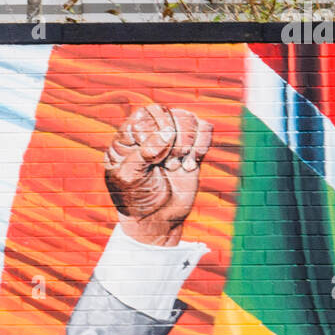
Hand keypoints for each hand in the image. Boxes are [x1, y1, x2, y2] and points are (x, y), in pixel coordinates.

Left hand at [104, 104, 212, 245]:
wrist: (156, 220)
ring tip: (177, 166)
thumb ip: (142, 153)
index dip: (156, 132)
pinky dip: (202, 145)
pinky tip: (190, 165)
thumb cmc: (135, 199)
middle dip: (173, 139)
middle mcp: (151, 131)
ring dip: (187, 144)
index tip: (153, 159)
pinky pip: (205, 128)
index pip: (148, 113)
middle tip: (167, 163)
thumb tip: (167, 132)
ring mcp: (172, 138)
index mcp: (130, 135)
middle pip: (170, 113)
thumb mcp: (128, 178)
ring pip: (188, 118)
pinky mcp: (192, 148)